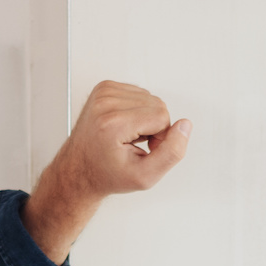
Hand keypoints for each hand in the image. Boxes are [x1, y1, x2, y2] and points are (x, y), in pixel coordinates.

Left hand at [22, 80, 192, 260]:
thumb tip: (185, 126)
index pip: (162, 116)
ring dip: (145, 119)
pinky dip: (136, 111)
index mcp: (112, 123)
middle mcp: (105, 103)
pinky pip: (138, 94)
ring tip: (128, 136)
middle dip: (154, 127)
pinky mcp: (104, 88)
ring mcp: (102, 92)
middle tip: (137, 145)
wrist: (80, 169)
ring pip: (149, 98)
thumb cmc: (108, 174)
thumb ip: (172, 153)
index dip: (160, 138)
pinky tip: (124, 126)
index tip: (145, 151)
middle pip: (157, 104)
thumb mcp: (145, 177)